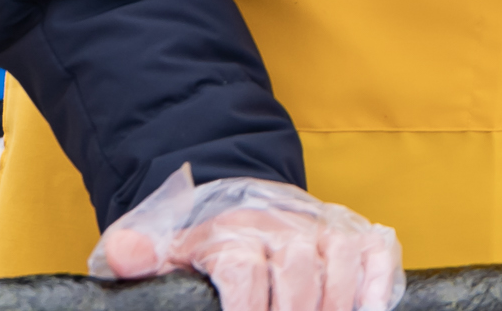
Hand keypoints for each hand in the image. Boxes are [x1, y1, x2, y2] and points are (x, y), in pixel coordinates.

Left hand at [90, 167, 401, 310]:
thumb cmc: (205, 246)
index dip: (248, 310)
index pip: (244, 274)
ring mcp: (323, 228)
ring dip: (334, 306)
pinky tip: (367, 310)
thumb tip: (123, 253)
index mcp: (233, 233)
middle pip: (297, 274)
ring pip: (339, 264)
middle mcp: (283, 225)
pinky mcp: (354, 233)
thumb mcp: (164, 251)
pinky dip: (378, 284)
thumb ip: (139, 257)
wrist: (241, 201)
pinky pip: (378, 252)